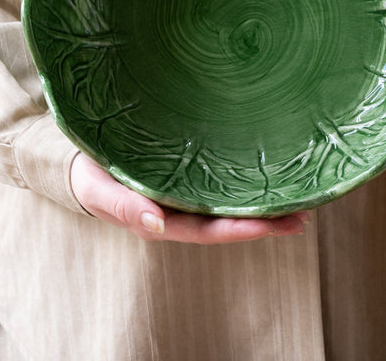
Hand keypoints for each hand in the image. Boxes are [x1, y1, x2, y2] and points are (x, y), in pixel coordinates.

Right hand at [70, 152, 306, 243]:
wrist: (80, 156)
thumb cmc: (90, 175)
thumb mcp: (101, 190)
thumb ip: (124, 206)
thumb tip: (156, 223)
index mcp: (164, 218)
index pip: (210, 229)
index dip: (241, 229)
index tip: (273, 225)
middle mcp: (182, 208)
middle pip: (229, 218)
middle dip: (266, 220)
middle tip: (304, 214)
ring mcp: (187, 189)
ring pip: (230, 200)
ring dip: (263, 201)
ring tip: (300, 196)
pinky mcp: (189, 169)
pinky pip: (221, 177)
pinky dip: (245, 179)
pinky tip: (268, 171)